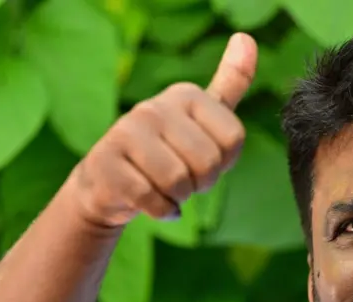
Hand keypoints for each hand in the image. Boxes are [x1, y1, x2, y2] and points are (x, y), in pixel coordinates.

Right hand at [68, 33, 257, 227]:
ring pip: (178, 182)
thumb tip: (246, 39)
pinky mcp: (106, 162)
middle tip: (182, 179)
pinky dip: (159, 210)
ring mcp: (126, 132)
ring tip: (164, 189)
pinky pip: (152, 199)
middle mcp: (155, 107)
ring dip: (178, 197)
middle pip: (208, 163)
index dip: (224, 163)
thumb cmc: (166, 151)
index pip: (234, 139)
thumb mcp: (201, 117)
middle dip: (200, 184)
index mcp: (186, 95)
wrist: (109, 183)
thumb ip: (230, 82)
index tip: (202, 160)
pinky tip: (151, 203)